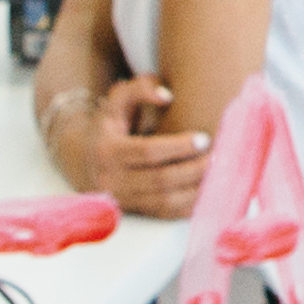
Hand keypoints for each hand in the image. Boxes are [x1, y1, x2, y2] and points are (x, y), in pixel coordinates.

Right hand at [79, 80, 206, 220]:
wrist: (84, 160)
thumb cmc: (110, 125)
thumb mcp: (117, 100)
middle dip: (193, 169)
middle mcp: (111, 180)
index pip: (148, 151)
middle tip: (220, 156)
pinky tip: (209, 191)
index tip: (204, 138)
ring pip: (165, 202)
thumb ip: (140, 88)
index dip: (178, 146)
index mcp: (107, 151)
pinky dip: (190, 206)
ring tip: (219, 173)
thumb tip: (167, 96)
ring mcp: (122, 200)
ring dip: (196, 190)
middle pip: (160, 180)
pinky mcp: (134, 212)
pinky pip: (165, 215)